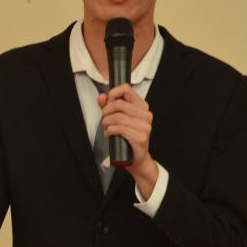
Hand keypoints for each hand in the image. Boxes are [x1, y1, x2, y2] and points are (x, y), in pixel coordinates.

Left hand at [97, 84, 159, 198]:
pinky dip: (109, 131)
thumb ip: (108, 106)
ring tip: (106, 128)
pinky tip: (109, 134)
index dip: (112, 94)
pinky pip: (119, 129)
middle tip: (104, 119)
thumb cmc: (127, 137)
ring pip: (117, 117)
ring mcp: (145, 126)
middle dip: (106, 111)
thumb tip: (101, 97)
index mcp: (142, 106)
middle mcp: (146, 114)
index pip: (126, 89)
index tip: (107, 103)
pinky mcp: (140, 138)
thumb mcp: (118, 118)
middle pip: (119, 103)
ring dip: (106, 122)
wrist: (137, 158)